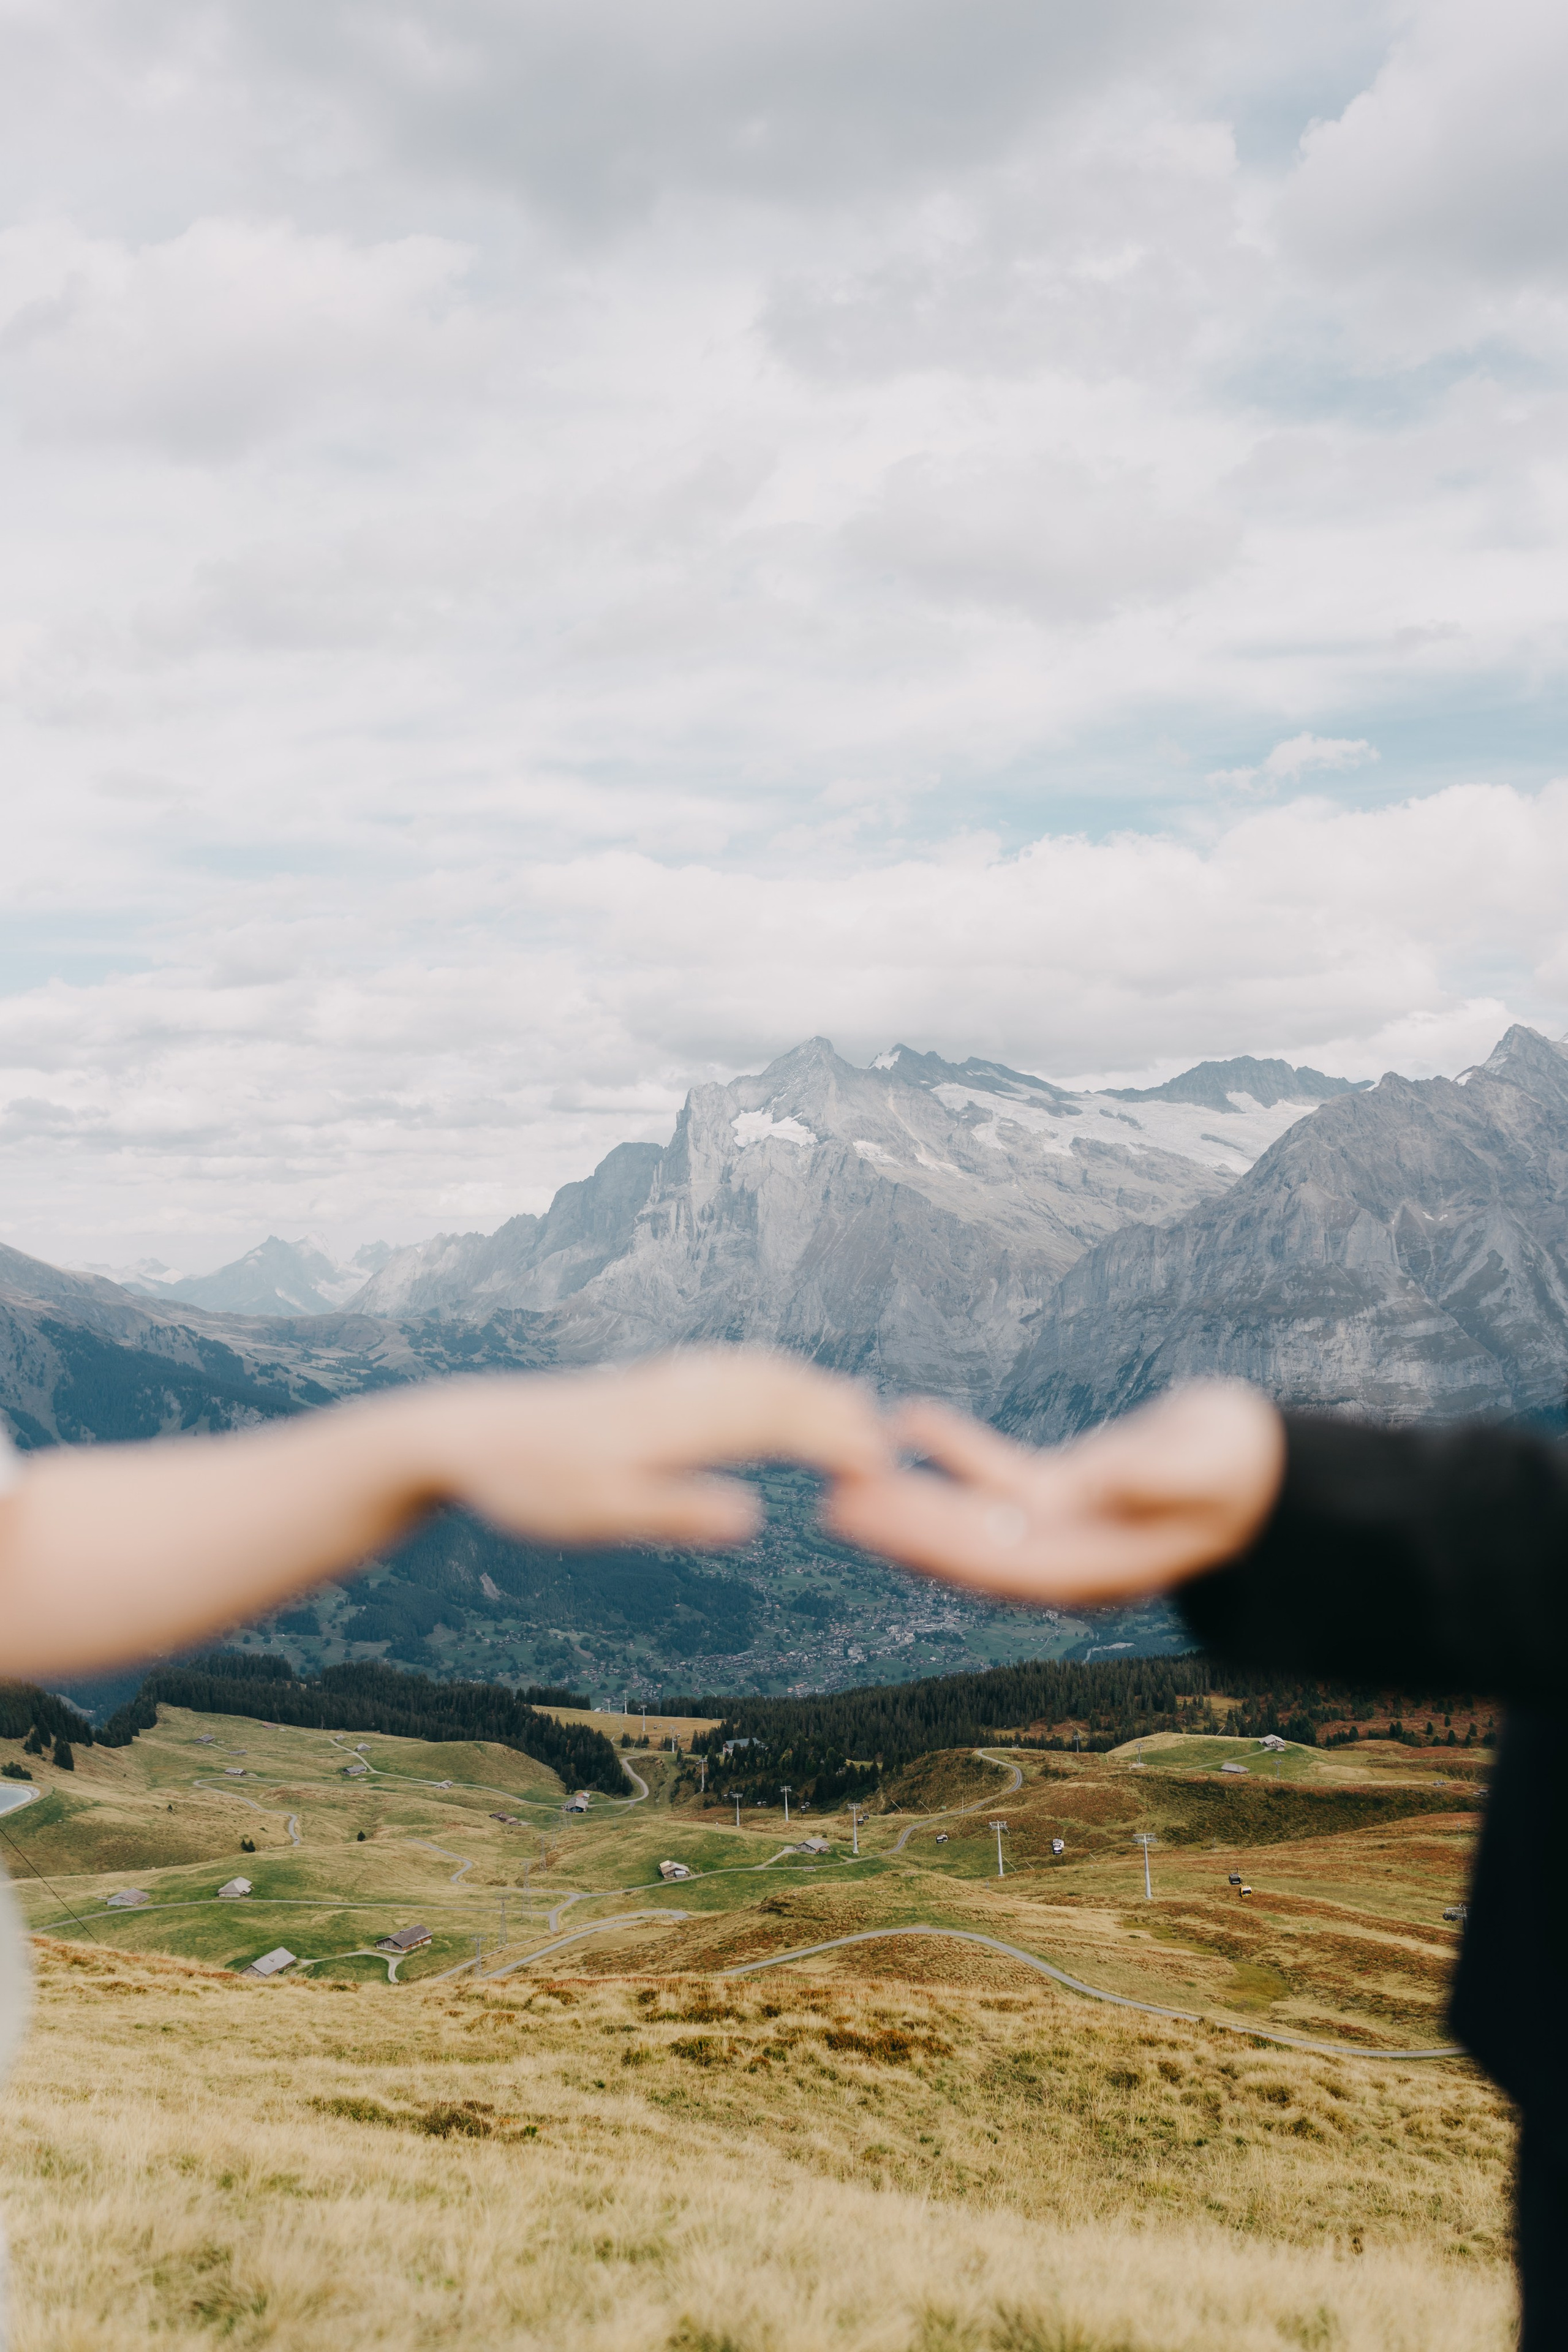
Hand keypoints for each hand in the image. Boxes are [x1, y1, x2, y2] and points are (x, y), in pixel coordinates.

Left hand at [416, 1348, 892, 1548]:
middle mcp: (678, 1391)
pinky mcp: (643, 1386)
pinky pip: (724, 1369)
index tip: (885, 1466)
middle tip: (894, 1445)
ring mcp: (661, 1383)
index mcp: (678, 1423)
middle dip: (837, 1411)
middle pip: (777, 1389)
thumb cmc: (530, 1482)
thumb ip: (678, 1511)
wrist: (463, 1434)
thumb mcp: (602, 1511)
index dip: (838, 1440)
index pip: (779, 1421)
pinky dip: (766, 1375)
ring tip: (851, 1409)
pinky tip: (765, 1385)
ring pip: (752, 1373)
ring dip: (807, 1387)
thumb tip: (757, 1517)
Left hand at [824, 1381, 1284, 1607]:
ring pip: (970, 1511)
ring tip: (847, 1460)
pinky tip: (910, 1414)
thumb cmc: (1243, 1468)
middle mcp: (1065, 1558)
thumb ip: (1152, 1477)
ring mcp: (1058, 1525)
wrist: (1261, 1462)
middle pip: (967, 1544)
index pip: (997, 1563)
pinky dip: (953, 1447)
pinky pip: (994, 1472)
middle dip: (901, 1523)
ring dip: (911, 1491)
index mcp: (1093, 1570)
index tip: (878, 1517)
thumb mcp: (1205, 1467)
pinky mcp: (1059, 1489)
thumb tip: (1094, 1483)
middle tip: (833, 1495)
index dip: (932, 1541)